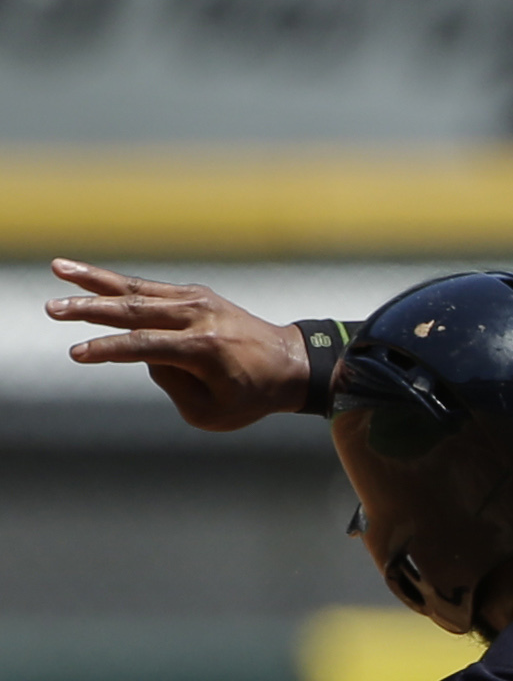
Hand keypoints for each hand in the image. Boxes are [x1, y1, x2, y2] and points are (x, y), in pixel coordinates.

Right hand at [45, 259, 310, 431]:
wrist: (291, 364)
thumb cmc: (252, 396)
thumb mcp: (212, 411)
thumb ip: (172, 385)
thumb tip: (144, 354)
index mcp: (204, 348)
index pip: (145, 347)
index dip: (108, 351)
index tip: (77, 354)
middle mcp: (199, 317)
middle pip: (136, 310)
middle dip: (90, 310)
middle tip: (52, 309)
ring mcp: (198, 301)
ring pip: (138, 289)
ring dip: (95, 281)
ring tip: (58, 268)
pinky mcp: (195, 295)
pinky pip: (150, 288)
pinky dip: (117, 282)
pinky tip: (85, 275)